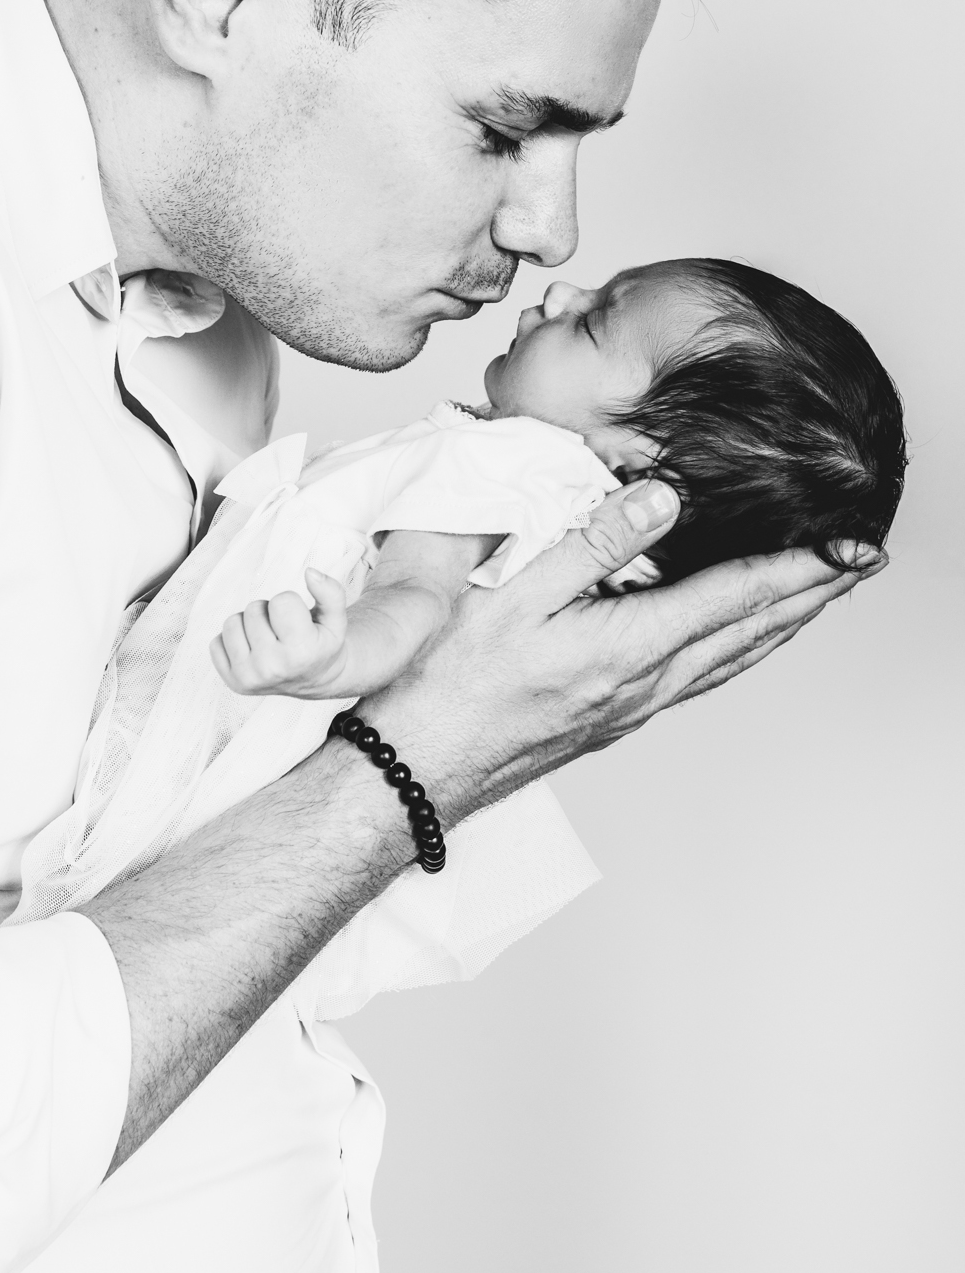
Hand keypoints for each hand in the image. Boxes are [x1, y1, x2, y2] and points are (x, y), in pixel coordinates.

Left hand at [210, 569, 350, 694]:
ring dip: (249, 624)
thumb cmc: (322, 645)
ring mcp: (248, 677)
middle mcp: (272, 668)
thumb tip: (310, 573)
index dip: (291, 604)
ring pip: (231, 623)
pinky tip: (253, 651)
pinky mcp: (231, 681)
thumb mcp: (336, 619)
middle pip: (254, 609)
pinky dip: (233, 641)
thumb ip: (331, 592)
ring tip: (268, 638)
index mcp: (301, 652)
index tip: (299, 621)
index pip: (281, 601)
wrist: (314, 680)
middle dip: (268, 613)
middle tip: (283, 631)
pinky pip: (215, 642)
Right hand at [362, 479, 886, 825]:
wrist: (413, 772)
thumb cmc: (447, 685)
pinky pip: (695, 678)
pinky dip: (734, 649)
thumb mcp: (513, 595)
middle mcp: (643, 685)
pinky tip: (728, 643)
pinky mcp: (607, 720)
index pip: (736, 598)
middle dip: (810, 596)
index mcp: (628, 647)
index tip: (854, 548)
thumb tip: (663, 500)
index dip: (802, 570)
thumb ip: (592, 542)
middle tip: (859, 565)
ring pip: (728, 661)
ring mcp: (629, 709)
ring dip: (778, 626)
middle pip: (750, 635)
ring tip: (812, 598)